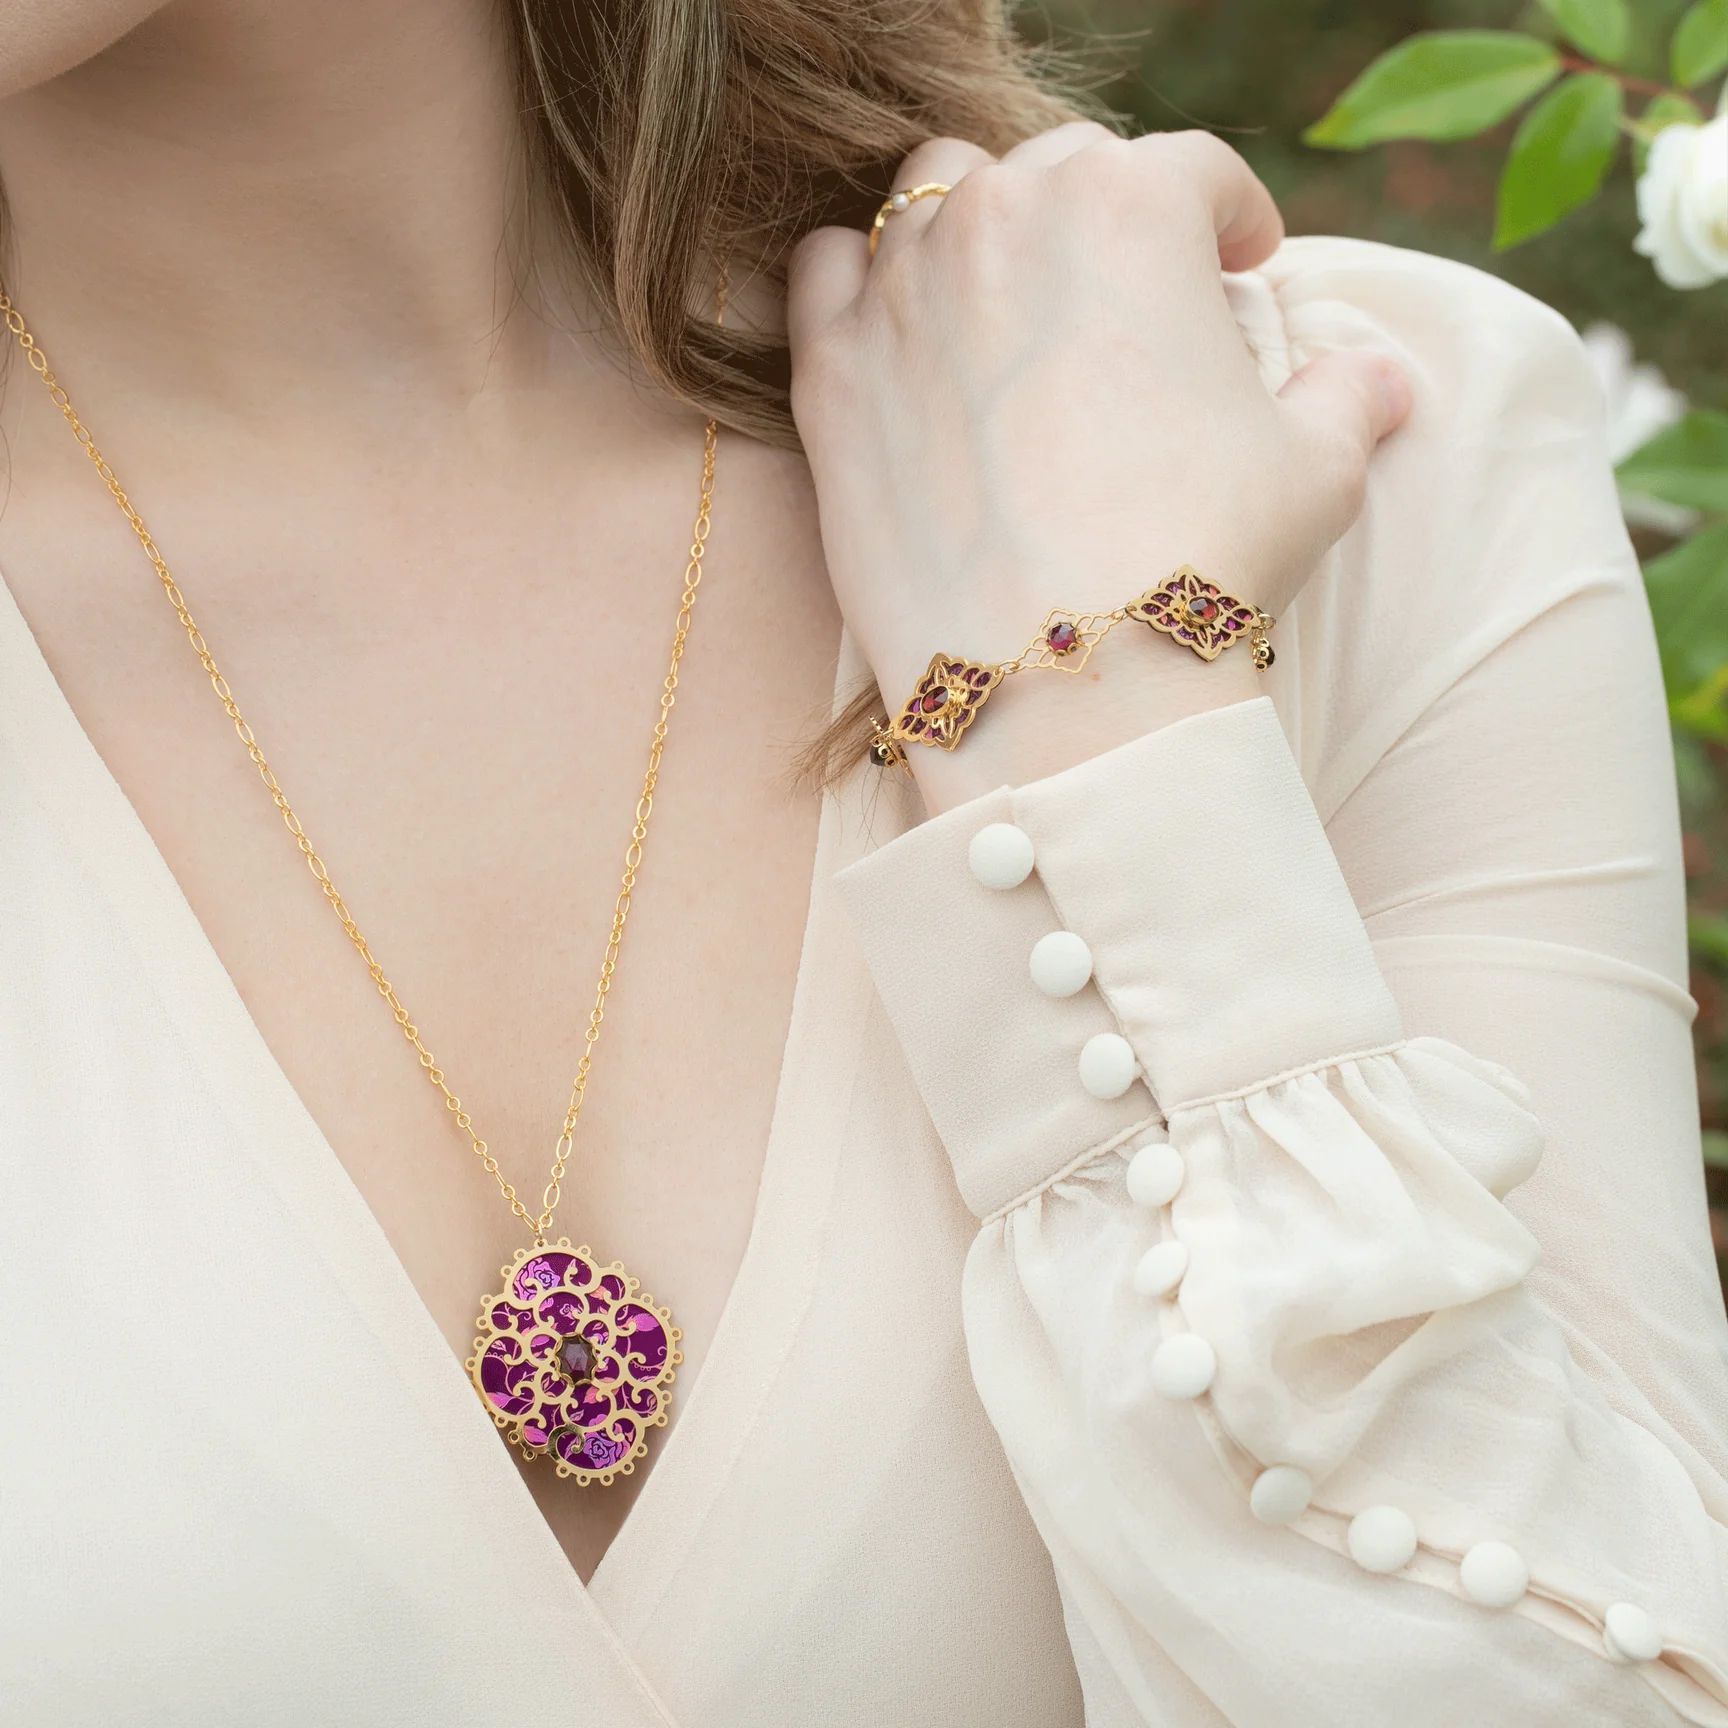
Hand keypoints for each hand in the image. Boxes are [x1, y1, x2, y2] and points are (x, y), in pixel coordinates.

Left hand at [786, 124, 1410, 806]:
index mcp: (1135, 203)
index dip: (1230, 217)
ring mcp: (904, 288)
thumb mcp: (1317, 470)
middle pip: (1061, 171)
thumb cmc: (1203, 562)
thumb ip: (1347, 395)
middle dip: (1106, 218)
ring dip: (980, 226)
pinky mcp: (831, 372)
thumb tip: (1383, 377)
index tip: (1241, 261)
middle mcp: (1006, 214)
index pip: (1195, 173)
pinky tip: (898, 324)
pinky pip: (825, 271)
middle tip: (1128, 299)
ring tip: (1009, 301)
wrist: (1064, 676)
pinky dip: (858, 280)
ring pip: (934, 196)